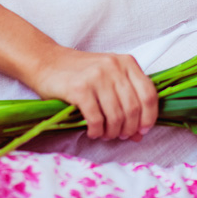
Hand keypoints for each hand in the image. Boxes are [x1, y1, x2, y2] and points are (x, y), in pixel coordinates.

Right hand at [30, 46, 158, 140]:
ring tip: (105, 134)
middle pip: (133, 108)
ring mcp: (97, 76)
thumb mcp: (108, 78)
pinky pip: (96, 119)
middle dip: (129, 129)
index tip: (142, 130)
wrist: (47, 62)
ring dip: (112, 132)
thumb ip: (126, 100)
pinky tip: (93, 131)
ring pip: (116, 116)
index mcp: (126, 62)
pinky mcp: (79, 89)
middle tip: (121, 135)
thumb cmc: (80, 73)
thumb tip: (139, 134)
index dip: (149, 117)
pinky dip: (97, 131)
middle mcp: (114, 67)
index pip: (149, 94)